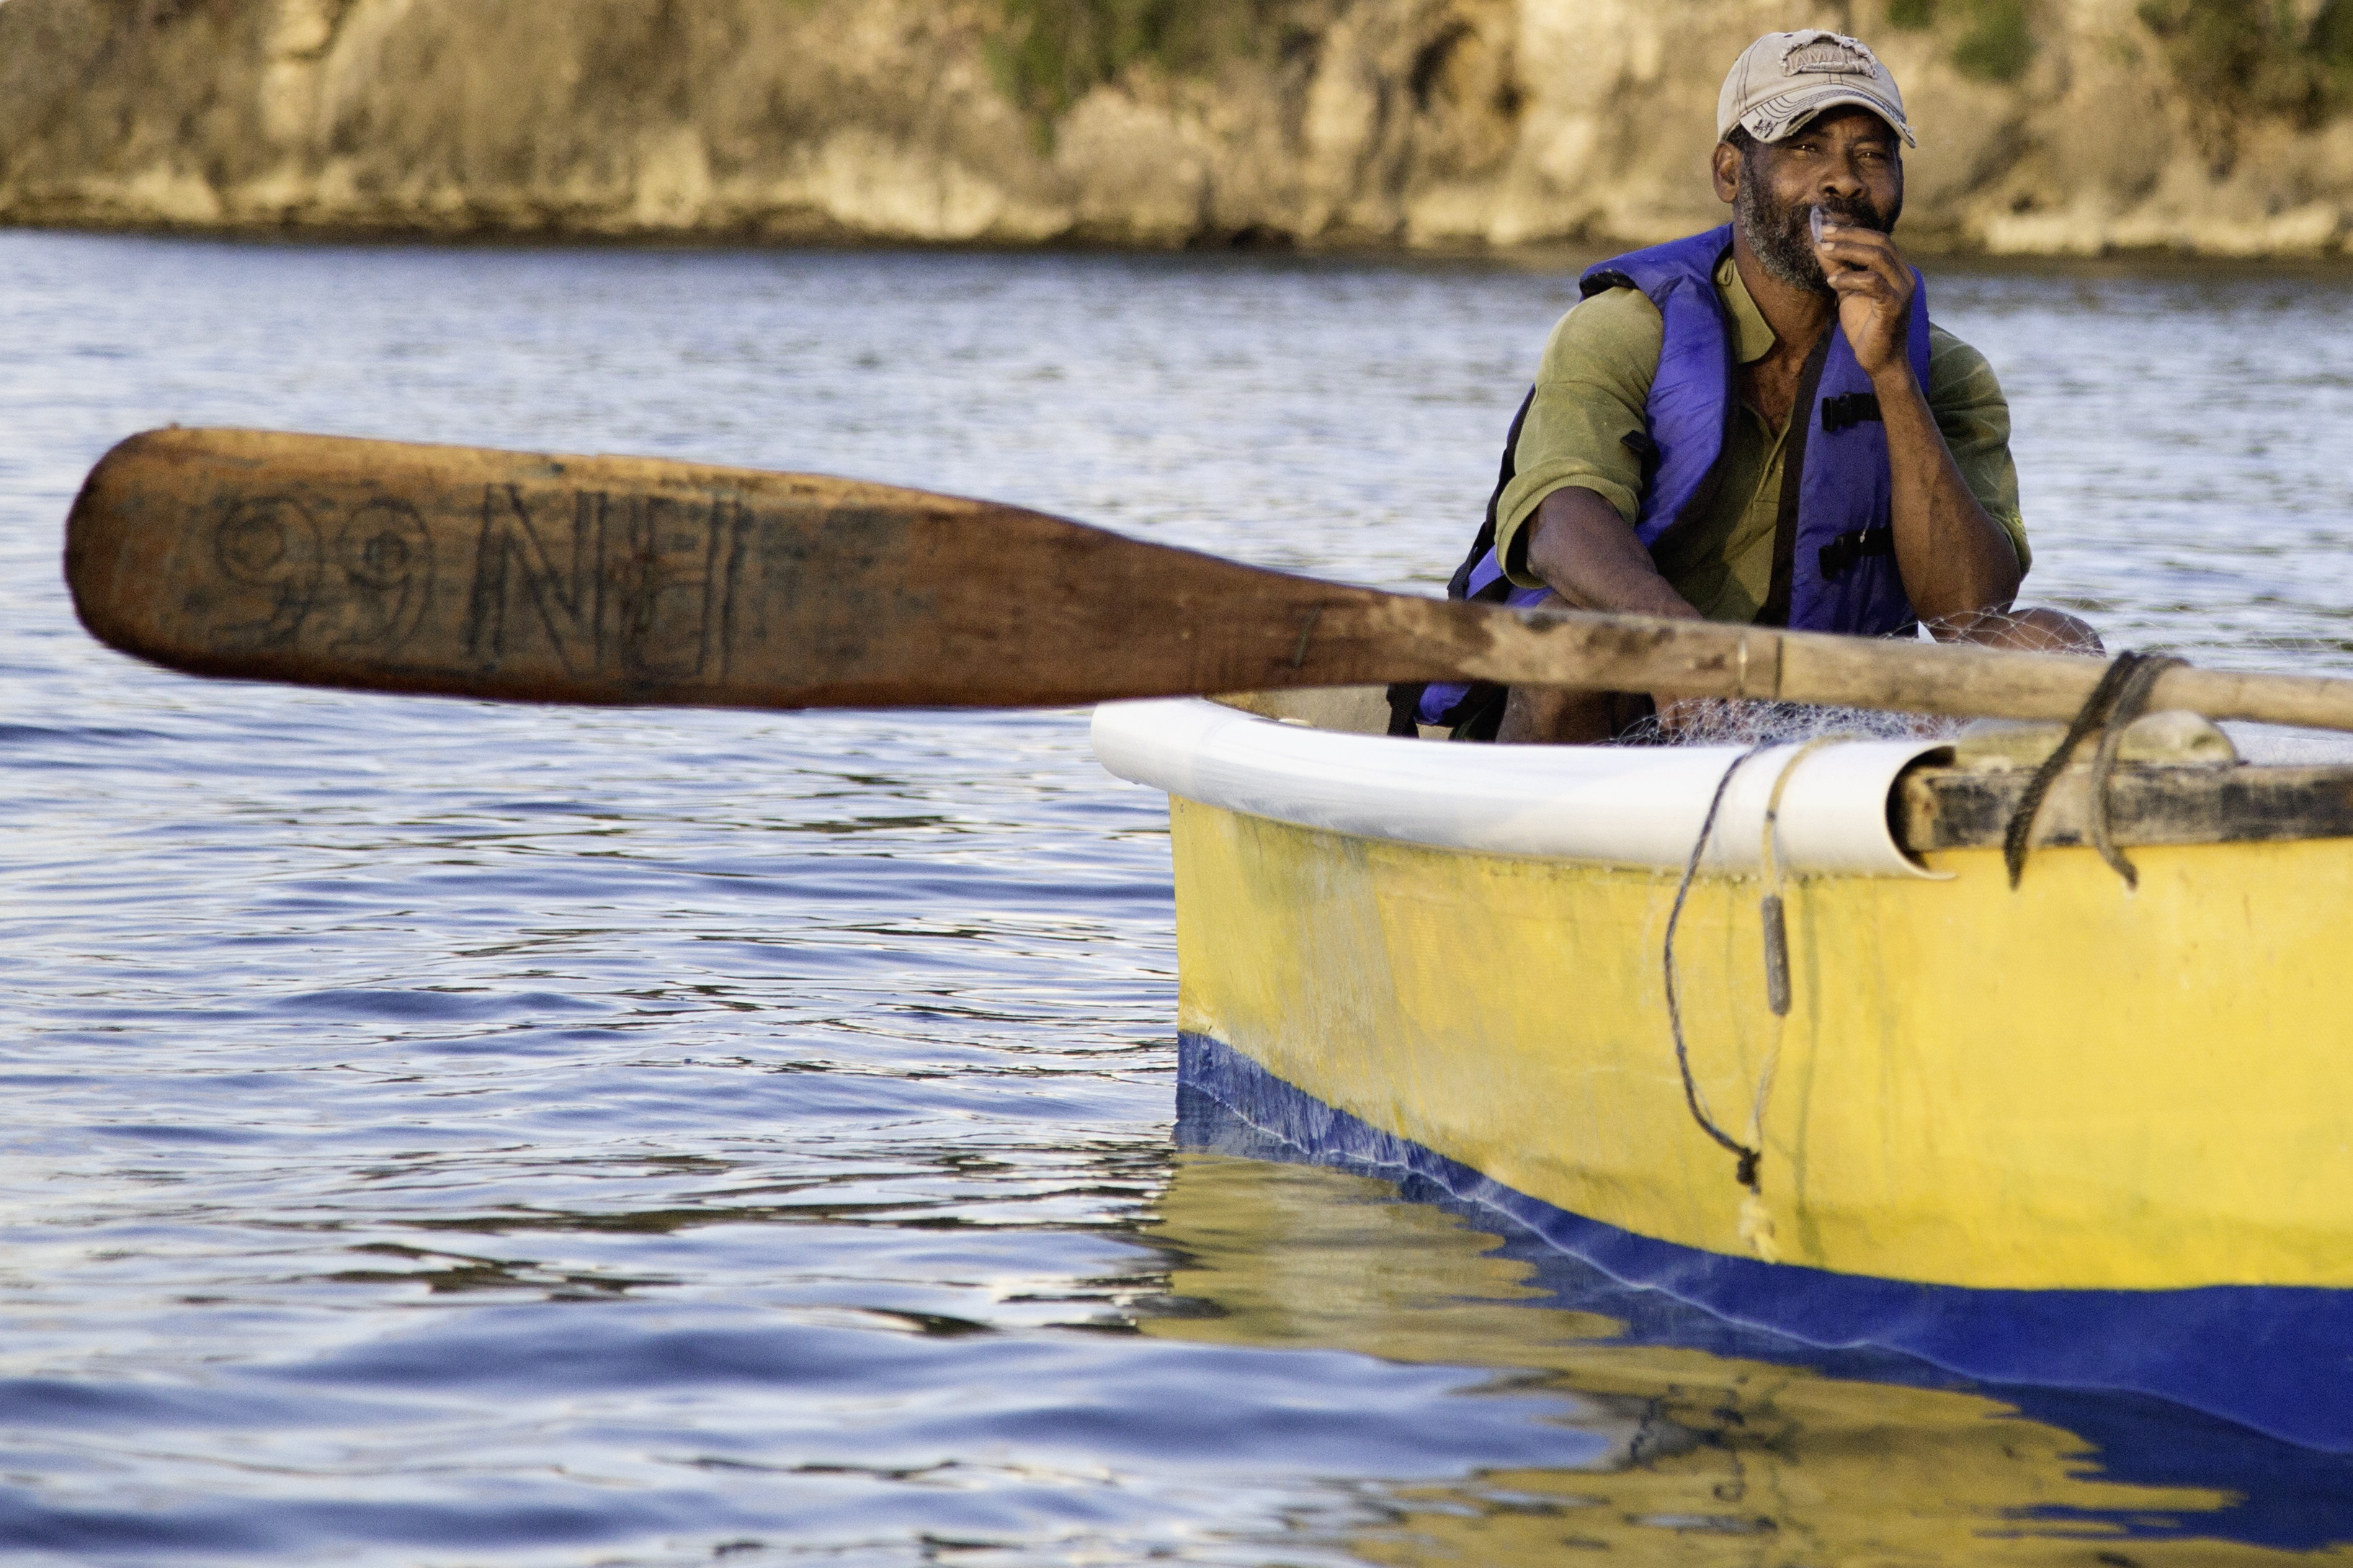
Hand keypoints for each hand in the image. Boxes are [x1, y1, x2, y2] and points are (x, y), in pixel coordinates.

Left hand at [1814, 220, 1913, 383]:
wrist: (1879, 361)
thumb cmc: (1865, 328)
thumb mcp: (1847, 293)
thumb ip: (1838, 270)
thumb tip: (1820, 246)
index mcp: (1896, 271)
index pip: (1879, 240)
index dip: (1854, 230)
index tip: (1827, 228)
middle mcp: (1904, 276)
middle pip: (1880, 242)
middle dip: (1850, 234)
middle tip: (1823, 233)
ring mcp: (1902, 290)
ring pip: (1878, 257)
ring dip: (1847, 251)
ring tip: (1823, 250)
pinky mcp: (1894, 306)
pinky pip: (1873, 283)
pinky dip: (1851, 278)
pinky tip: (1832, 281)